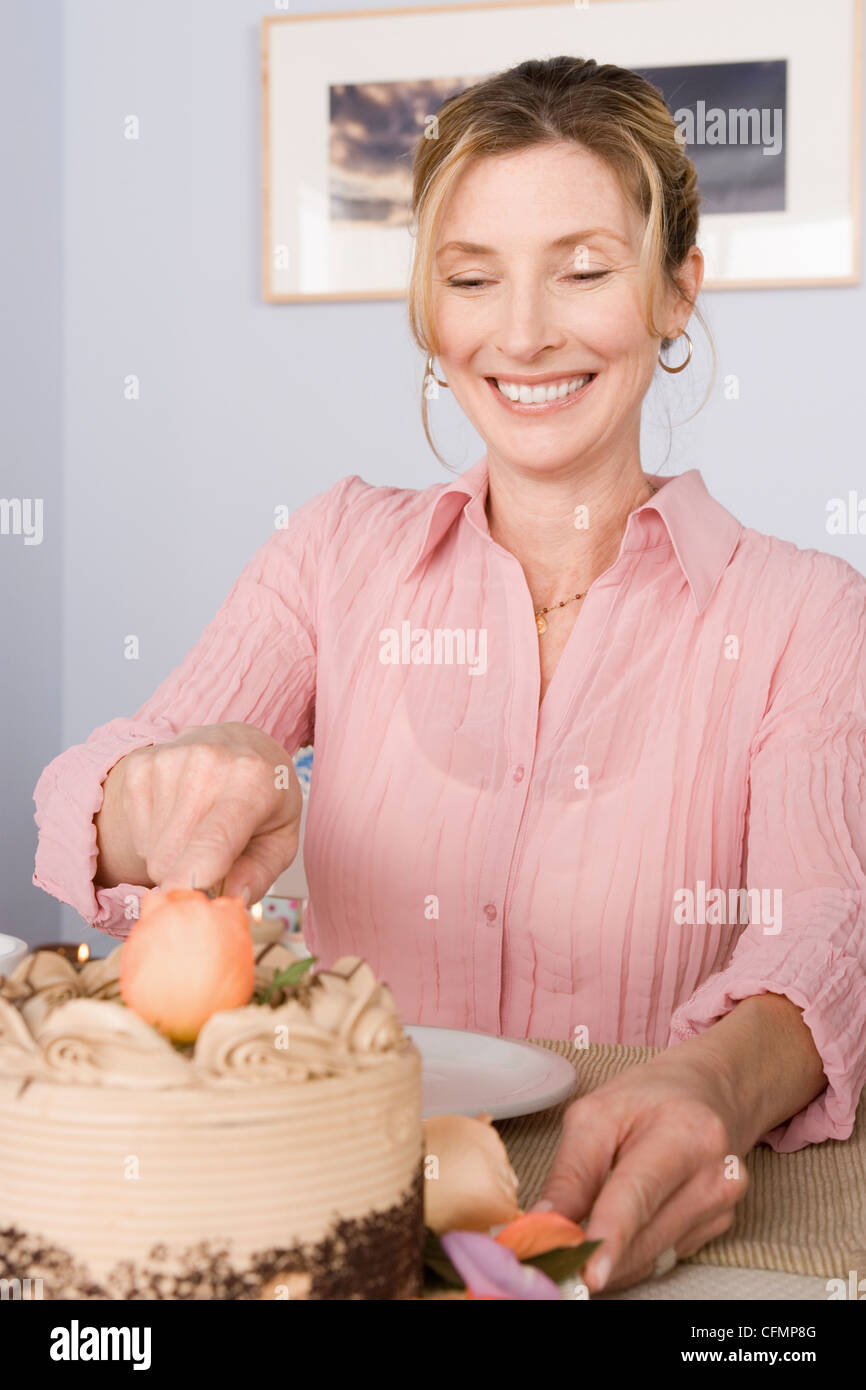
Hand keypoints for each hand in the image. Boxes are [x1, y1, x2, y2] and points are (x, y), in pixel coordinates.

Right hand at [96, 722, 302, 903]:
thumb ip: (259, 874)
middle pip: (173, 856)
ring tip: (200, 827)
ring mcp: (169, 761)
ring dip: (173, 854)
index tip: (178, 895)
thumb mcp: (281, 838)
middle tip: (213, 856)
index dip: (194, 872)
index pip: (215, 837)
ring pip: (153, 852)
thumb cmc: (265, 798)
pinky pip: (138, 836)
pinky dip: (156, 838)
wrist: (241, 744)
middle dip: (188, 874)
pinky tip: (180, 814)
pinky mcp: (140, 766)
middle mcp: (208, 763)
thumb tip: (231, 898)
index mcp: (252, 782)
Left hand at [540, 1050, 749, 1293]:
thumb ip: (571, 1173)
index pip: (639, 1195)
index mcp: (686, 1133)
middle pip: (645, 1237)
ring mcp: (720, 1206)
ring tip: (577, 1247)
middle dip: (596, 1258)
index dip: (611, 1237)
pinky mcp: (718, 1227)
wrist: (710, 1092)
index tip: (588, 1273)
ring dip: (611, 1262)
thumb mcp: (597, 1114)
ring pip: (653, 1256)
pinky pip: (664, 1255)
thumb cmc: (649, 1097)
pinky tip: (616, 1236)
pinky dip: (632, 1255)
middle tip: (553, 1264)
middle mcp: (714, 1175)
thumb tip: (545, 1223)